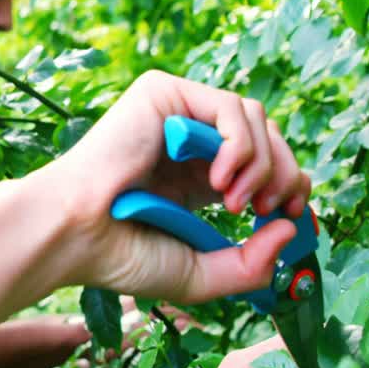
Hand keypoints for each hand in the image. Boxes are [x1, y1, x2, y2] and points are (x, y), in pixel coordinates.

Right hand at [38, 71, 311, 301]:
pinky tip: (220, 181)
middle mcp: (188, 138)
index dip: (290, 183)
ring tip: (235, 202)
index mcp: (197, 174)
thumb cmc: (121, 255)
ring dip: (263, 165)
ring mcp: (175, 112)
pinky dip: (241, 147)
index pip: (265, 160)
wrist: (75, 234)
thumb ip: (250, 264)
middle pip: (268, 134)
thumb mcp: (201, 273)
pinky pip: (228, 108)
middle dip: (285, 174)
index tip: (294, 216)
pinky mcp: (162, 94)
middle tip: (272, 210)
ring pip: (254, 117)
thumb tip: (289, 228)